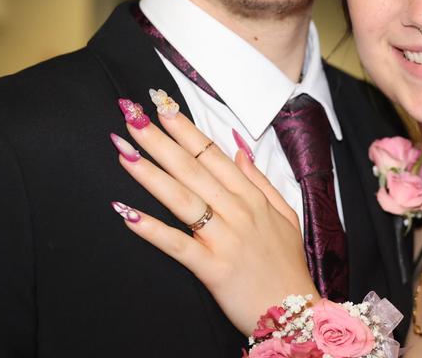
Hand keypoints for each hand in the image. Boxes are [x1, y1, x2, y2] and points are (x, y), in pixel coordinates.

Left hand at [111, 96, 317, 333]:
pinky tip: (127, 212)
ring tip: (124, 152)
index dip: (186, 131)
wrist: (297, 313)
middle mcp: (238, 212)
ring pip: (182, 199)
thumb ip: (260, 182)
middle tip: (133, 116)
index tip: (163, 108)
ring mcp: (225, 239)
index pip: (213, 155)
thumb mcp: (285, 216)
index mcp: (252, 198)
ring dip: (150, 174)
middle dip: (160, 140)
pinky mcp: (213, 268)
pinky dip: (151, 229)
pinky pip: (177, 244)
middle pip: (192, 169)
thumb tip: (239, 152)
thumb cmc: (287, 267)